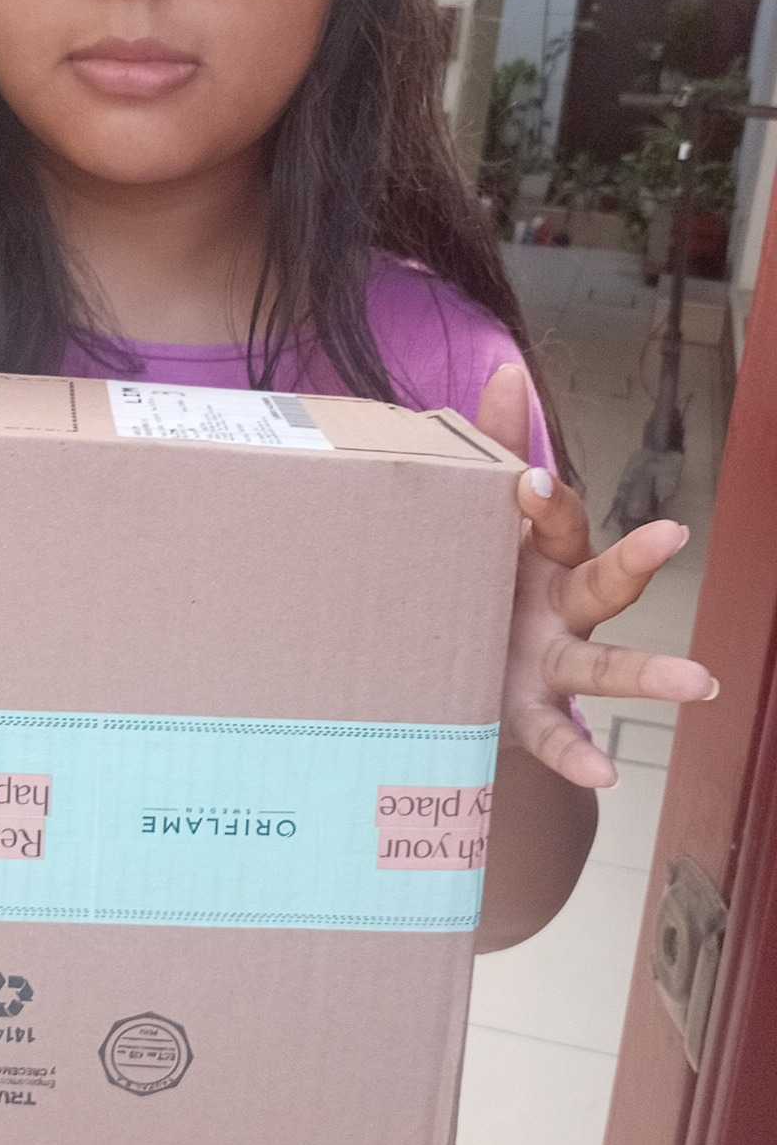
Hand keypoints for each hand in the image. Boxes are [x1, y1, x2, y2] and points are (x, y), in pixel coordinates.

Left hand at [476, 364, 719, 791]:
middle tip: (674, 535)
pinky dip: (580, 754)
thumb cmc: (470, 576)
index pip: (554, 516)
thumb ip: (485, 447)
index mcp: (541, 554)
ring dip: (653, 674)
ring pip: (607, 667)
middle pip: (607, 582)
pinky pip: (560, 736)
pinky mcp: (527, 713)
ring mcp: (552, 664)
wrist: (444, 669)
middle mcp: (560, 608)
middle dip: (639, 560)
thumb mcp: (471, 520)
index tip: (522, 483)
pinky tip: (602, 776)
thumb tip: (505, 368)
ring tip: (700, 682)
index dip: (542, 498)